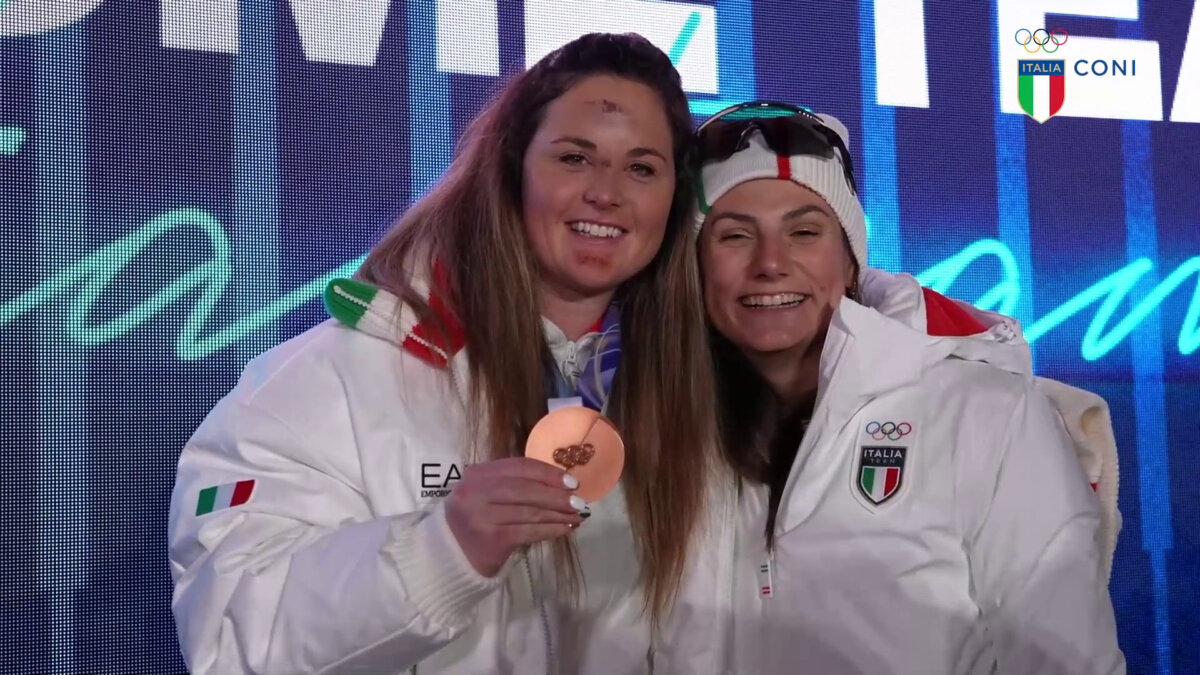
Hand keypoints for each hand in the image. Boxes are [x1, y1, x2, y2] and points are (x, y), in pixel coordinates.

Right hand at [444, 457, 587, 576]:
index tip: (571, 481)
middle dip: (557, 495)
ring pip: (530, 511)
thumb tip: (561, 485)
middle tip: (579, 501)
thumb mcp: (487, 495)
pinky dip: (551, 530)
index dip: (548, 473)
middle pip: (526, 489)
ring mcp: (481, 516)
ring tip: (578, 515)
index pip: (519, 467)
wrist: (450, 558)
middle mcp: (474, 492)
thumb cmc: (476, 522)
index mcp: (476, 474)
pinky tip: (565, 529)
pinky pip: (529, 531)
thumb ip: (514, 485)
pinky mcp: (491, 539)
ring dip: (559, 513)